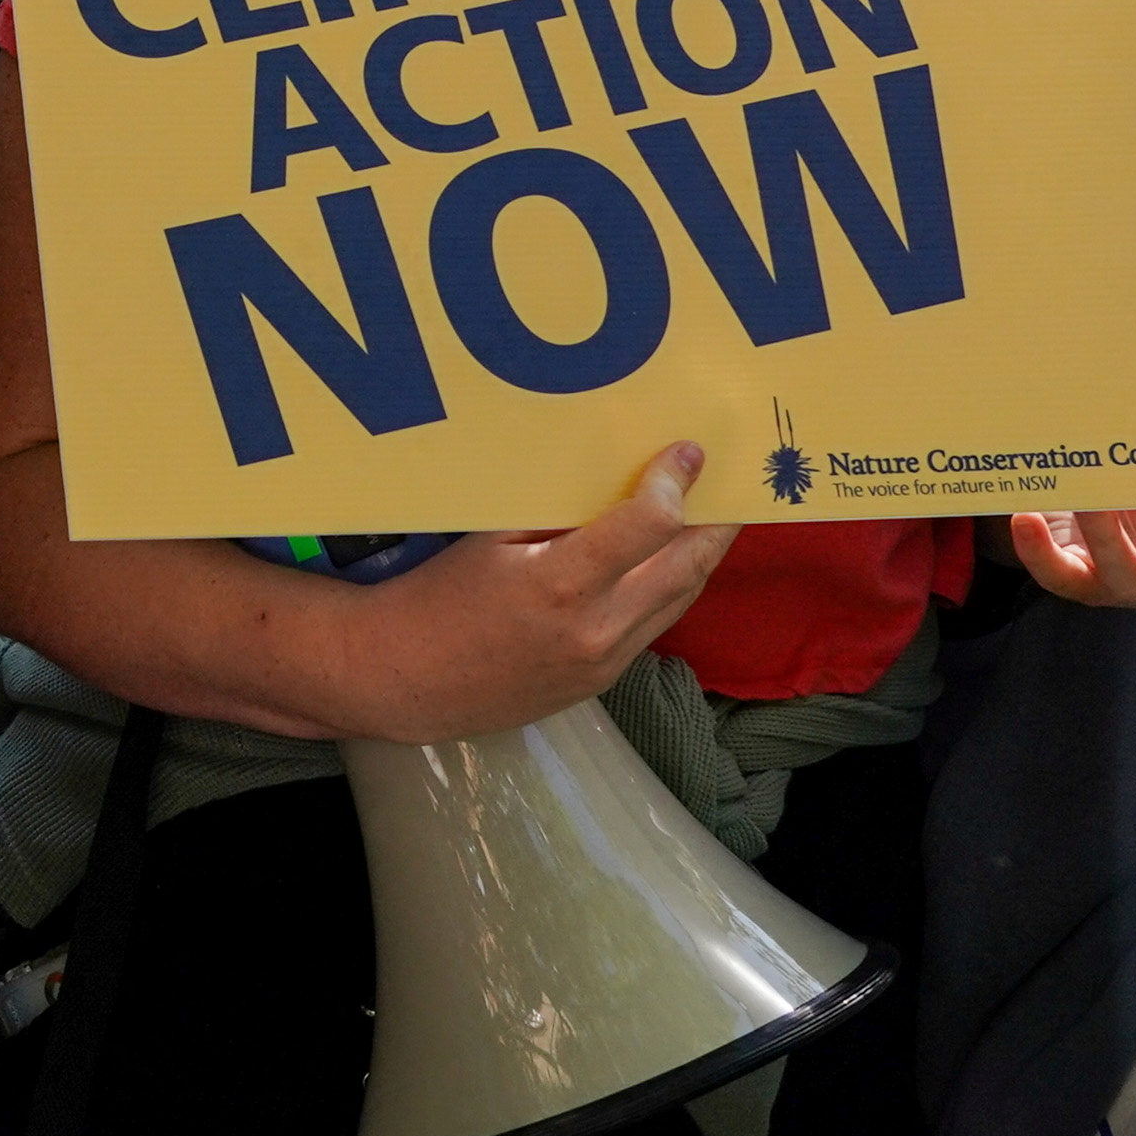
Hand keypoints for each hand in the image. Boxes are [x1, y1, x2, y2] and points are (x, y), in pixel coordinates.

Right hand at [336, 448, 741, 739]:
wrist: (404, 681)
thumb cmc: (435, 598)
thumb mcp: (487, 537)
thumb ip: (554, 511)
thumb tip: (610, 474)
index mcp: (561, 584)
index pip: (649, 525)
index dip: (675, 482)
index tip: (688, 452)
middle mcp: (596, 630)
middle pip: (686, 566)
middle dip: (715, 521)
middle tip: (731, 484)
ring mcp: (604, 664)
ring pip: (680, 600)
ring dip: (700, 556)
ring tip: (712, 517)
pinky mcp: (602, 684)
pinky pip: (654, 626)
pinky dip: (671, 588)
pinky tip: (668, 561)